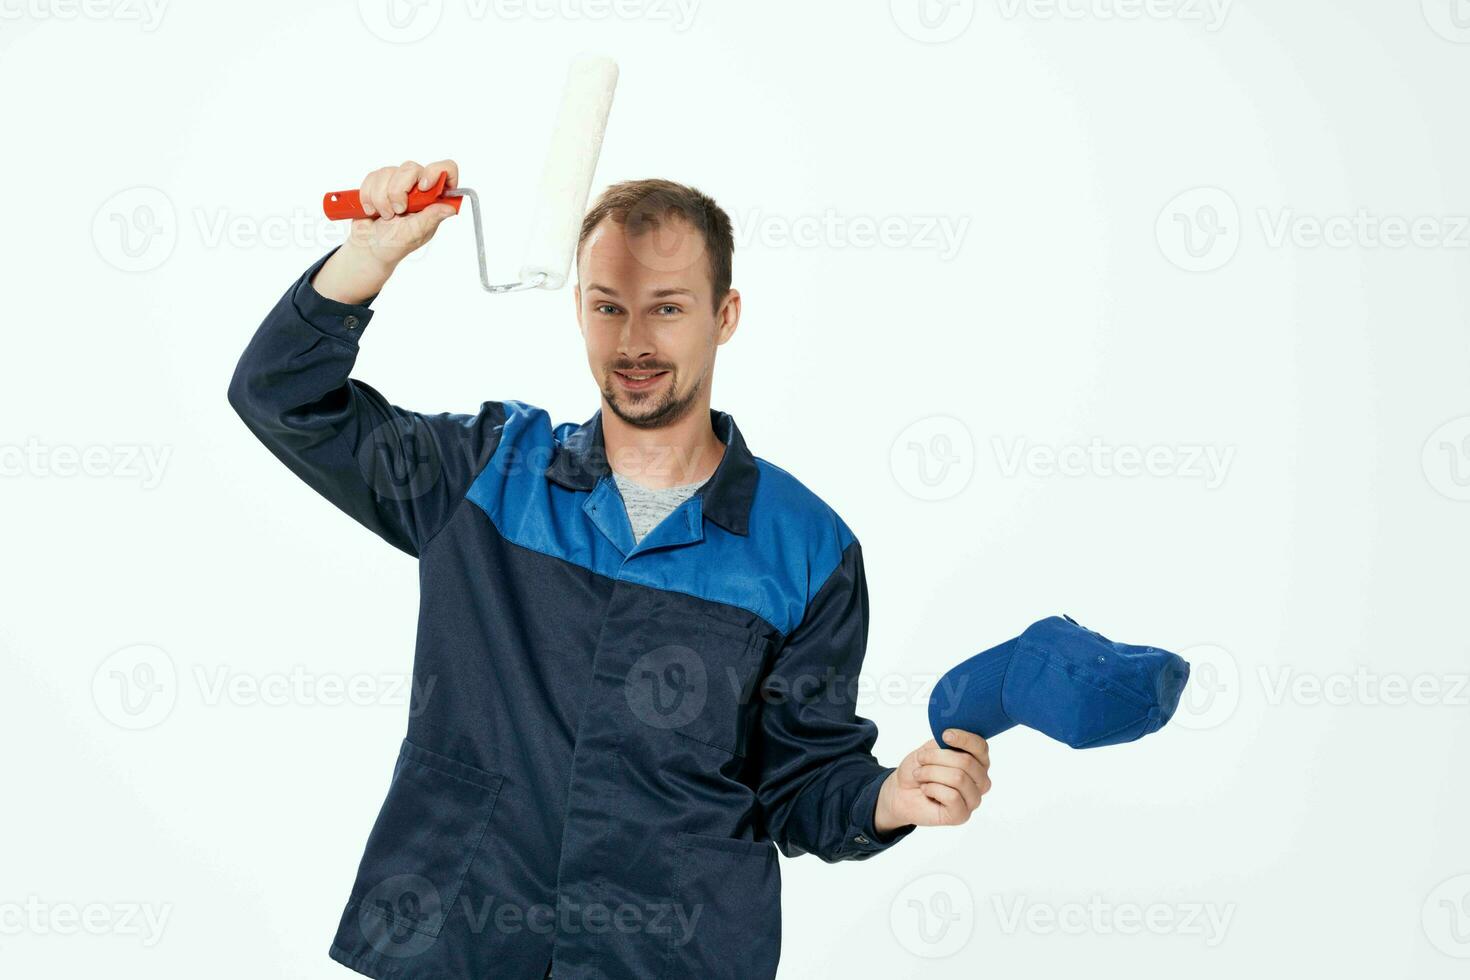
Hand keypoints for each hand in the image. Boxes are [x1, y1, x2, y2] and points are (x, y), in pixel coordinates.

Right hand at [313, 159, 461, 304]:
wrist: (369, 246)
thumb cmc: (395, 242)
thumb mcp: (416, 233)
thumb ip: (431, 217)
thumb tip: (450, 208)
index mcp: (433, 199)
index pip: (446, 170)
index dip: (435, 172)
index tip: (423, 187)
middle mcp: (418, 187)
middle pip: (411, 168)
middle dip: (398, 191)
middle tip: (398, 211)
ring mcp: (398, 182)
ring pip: (388, 172)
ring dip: (381, 198)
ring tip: (385, 215)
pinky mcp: (379, 182)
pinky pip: (372, 177)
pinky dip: (368, 195)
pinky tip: (372, 210)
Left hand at [873, 729, 990, 833]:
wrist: (901, 791)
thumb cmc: (919, 769)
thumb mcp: (930, 748)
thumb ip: (945, 742)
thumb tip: (953, 735)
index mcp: (977, 761)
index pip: (981, 747)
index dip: (964, 739)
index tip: (945, 735)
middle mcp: (980, 780)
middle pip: (967, 762)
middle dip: (937, 757)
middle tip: (921, 759)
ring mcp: (973, 799)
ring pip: (958, 778)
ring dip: (931, 773)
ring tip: (920, 775)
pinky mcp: (962, 815)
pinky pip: (952, 796)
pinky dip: (932, 789)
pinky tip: (926, 789)